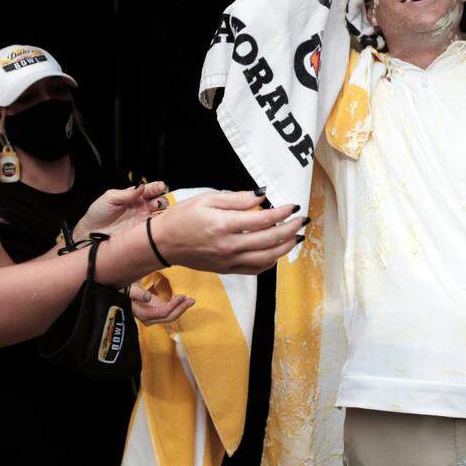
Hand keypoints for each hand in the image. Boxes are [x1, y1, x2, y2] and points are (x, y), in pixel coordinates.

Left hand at [73, 181, 168, 239]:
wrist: (91, 232)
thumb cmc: (98, 213)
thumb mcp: (110, 198)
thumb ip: (126, 193)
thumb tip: (141, 186)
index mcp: (134, 196)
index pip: (150, 189)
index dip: (157, 187)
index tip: (160, 186)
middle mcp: (141, 207)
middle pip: (159, 200)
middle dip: (161, 199)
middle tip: (156, 201)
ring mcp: (142, 220)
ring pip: (160, 213)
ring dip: (162, 210)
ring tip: (155, 209)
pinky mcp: (142, 232)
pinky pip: (155, 228)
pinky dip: (159, 224)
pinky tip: (156, 221)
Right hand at [129, 283, 193, 325]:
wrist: (124, 294)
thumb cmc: (127, 291)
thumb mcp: (130, 290)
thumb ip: (137, 293)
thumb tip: (148, 298)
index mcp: (144, 314)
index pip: (163, 313)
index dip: (174, 305)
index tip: (182, 296)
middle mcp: (150, 319)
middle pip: (169, 317)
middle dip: (181, 309)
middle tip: (192, 300)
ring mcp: (154, 317)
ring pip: (171, 316)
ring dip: (181, 308)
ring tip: (191, 300)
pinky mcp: (157, 313)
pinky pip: (170, 312)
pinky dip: (177, 307)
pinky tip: (183, 300)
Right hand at [148, 190, 305, 274]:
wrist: (162, 243)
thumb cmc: (182, 218)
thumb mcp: (207, 199)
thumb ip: (236, 198)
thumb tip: (261, 196)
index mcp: (224, 225)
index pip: (263, 220)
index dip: (282, 212)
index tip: (293, 206)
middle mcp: (229, 246)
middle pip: (270, 240)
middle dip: (290, 229)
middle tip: (302, 219)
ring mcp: (229, 260)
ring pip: (266, 258)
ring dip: (285, 247)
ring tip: (296, 236)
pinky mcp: (227, 269)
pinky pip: (255, 269)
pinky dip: (270, 262)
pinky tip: (277, 251)